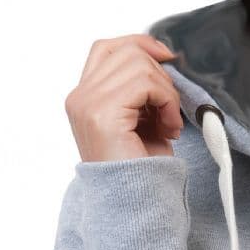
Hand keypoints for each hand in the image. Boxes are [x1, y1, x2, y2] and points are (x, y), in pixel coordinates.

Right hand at [65, 34, 183, 160]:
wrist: (134, 204)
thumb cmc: (140, 168)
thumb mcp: (140, 118)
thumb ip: (140, 87)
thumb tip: (164, 55)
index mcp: (82, 97)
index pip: (107, 48)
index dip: (140, 44)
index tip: (168, 59)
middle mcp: (79, 98)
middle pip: (126, 51)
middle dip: (159, 74)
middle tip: (170, 109)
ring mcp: (87, 104)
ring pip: (139, 64)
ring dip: (166, 92)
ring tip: (170, 122)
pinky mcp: (103, 114)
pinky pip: (145, 83)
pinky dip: (167, 101)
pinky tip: (170, 127)